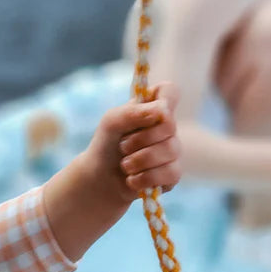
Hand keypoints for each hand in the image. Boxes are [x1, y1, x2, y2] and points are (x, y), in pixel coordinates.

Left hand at [91, 82, 182, 199]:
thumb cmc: (106, 145)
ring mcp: (172, 150)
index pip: (170, 92)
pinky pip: (170, 173)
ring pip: (170, 150)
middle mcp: (166, 127)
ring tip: (124, 165)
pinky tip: (132, 179)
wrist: (98, 179)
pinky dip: (145, 178)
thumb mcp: (111, 123)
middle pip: (170, 125)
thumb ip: (132, 112)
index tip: (150, 110)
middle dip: (139, 139)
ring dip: (139, 160)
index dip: (165, 98)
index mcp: (152, 108)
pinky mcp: (172, 173)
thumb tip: (162, 112)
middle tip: (122, 146)